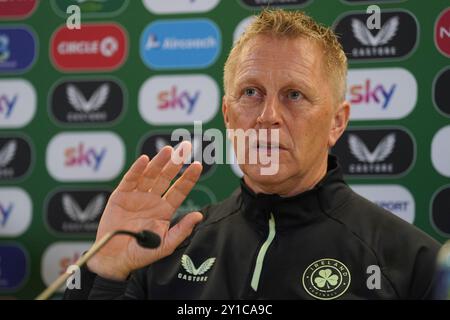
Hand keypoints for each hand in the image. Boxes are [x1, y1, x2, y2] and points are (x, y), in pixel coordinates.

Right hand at [87, 141, 202, 280]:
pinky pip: (130, 179)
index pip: (179, 190)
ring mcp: (137, 196)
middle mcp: (152, 199)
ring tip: (168, 150)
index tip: (198, 166)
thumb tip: (199, 216)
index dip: (188, 178)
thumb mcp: (165, 245)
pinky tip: (145, 160)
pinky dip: (137, 169)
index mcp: (165, 209)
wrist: (114, 259)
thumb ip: (182, 230)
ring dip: (159, 162)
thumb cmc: (140, 253)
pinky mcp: (121, 195)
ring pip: (150, 175)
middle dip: (176, 162)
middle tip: (186, 147)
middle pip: (166, 177)